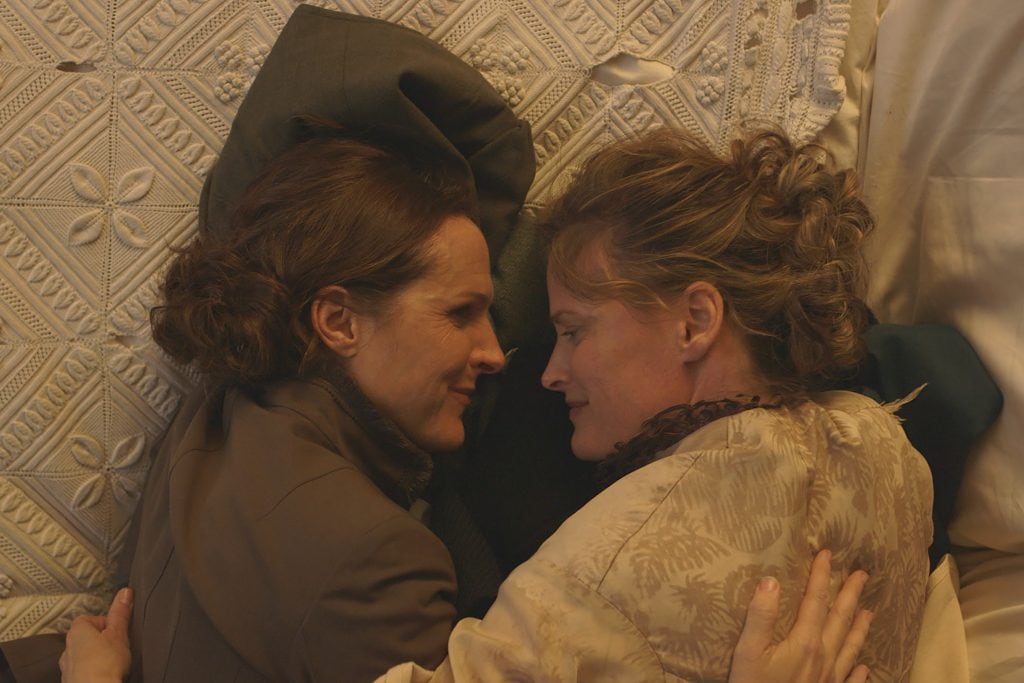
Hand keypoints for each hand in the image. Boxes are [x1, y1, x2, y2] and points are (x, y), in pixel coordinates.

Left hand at [59, 587, 133, 682]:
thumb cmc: (105, 663)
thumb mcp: (119, 633)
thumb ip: (120, 613)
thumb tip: (125, 592)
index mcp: (77, 631)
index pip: (91, 618)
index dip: (107, 624)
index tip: (118, 632)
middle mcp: (67, 648)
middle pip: (87, 638)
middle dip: (101, 641)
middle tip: (117, 647)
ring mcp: (66, 667)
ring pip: (83, 656)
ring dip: (96, 658)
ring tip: (112, 664)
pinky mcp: (69, 682)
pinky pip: (82, 672)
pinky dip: (92, 672)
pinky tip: (104, 675)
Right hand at [729, 550, 872, 682]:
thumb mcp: (747, 652)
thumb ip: (760, 617)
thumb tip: (770, 581)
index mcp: (804, 643)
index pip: (815, 602)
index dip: (821, 576)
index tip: (827, 553)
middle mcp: (823, 658)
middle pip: (839, 620)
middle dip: (849, 595)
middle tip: (862, 574)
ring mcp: (829, 680)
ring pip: (850, 647)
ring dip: (860, 627)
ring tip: (870, 611)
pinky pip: (849, 681)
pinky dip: (859, 672)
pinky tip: (865, 667)